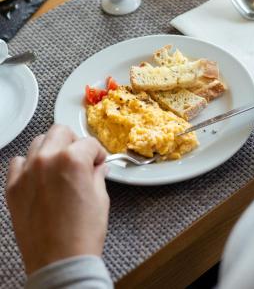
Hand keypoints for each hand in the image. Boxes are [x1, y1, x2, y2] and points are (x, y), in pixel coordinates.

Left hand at [6, 125, 109, 274]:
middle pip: (60, 131)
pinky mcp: (13, 187)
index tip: (98, 162)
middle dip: (73, 142)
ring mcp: (27, 172)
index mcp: (73, 160)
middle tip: (79, 158)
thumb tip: (97, 167)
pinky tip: (38, 178)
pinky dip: (28, 164)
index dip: (97, 153)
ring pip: (38, 142)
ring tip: (58, 167)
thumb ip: (97, 175)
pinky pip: (17, 162)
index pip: (89, 143)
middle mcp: (47, 159)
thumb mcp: (100, 199)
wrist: (59, 262)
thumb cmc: (82, 233)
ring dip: (51, 149)